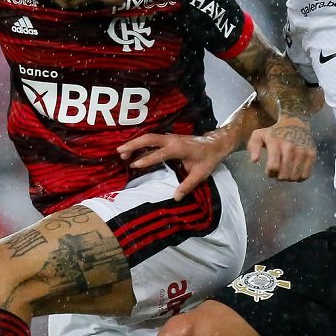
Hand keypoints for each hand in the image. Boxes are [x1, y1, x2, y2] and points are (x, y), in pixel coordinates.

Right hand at [117, 131, 234, 200]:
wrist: (216, 143)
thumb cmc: (209, 158)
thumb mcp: (200, 174)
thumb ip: (187, 185)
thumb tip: (176, 198)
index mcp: (179, 148)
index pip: (160, 153)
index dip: (147, 159)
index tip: (134, 165)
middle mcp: (172, 140)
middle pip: (149, 139)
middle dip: (134, 144)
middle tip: (120, 152)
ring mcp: (170, 138)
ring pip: (148, 137)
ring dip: (134, 143)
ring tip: (121, 152)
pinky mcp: (169, 139)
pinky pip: (152, 139)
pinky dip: (140, 143)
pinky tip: (132, 150)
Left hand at [247, 116, 316, 181]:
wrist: (295, 123)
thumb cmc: (275, 132)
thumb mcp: (259, 135)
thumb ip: (253, 146)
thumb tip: (254, 161)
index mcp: (275, 142)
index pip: (273, 167)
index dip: (270, 173)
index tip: (270, 171)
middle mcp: (290, 147)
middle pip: (284, 175)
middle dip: (279, 177)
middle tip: (279, 172)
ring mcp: (302, 151)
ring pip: (294, 177)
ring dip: (289, 178)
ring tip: (287, 171)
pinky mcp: (312, 154)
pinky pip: (305, 175)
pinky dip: (299, 177)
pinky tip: (296, 171)